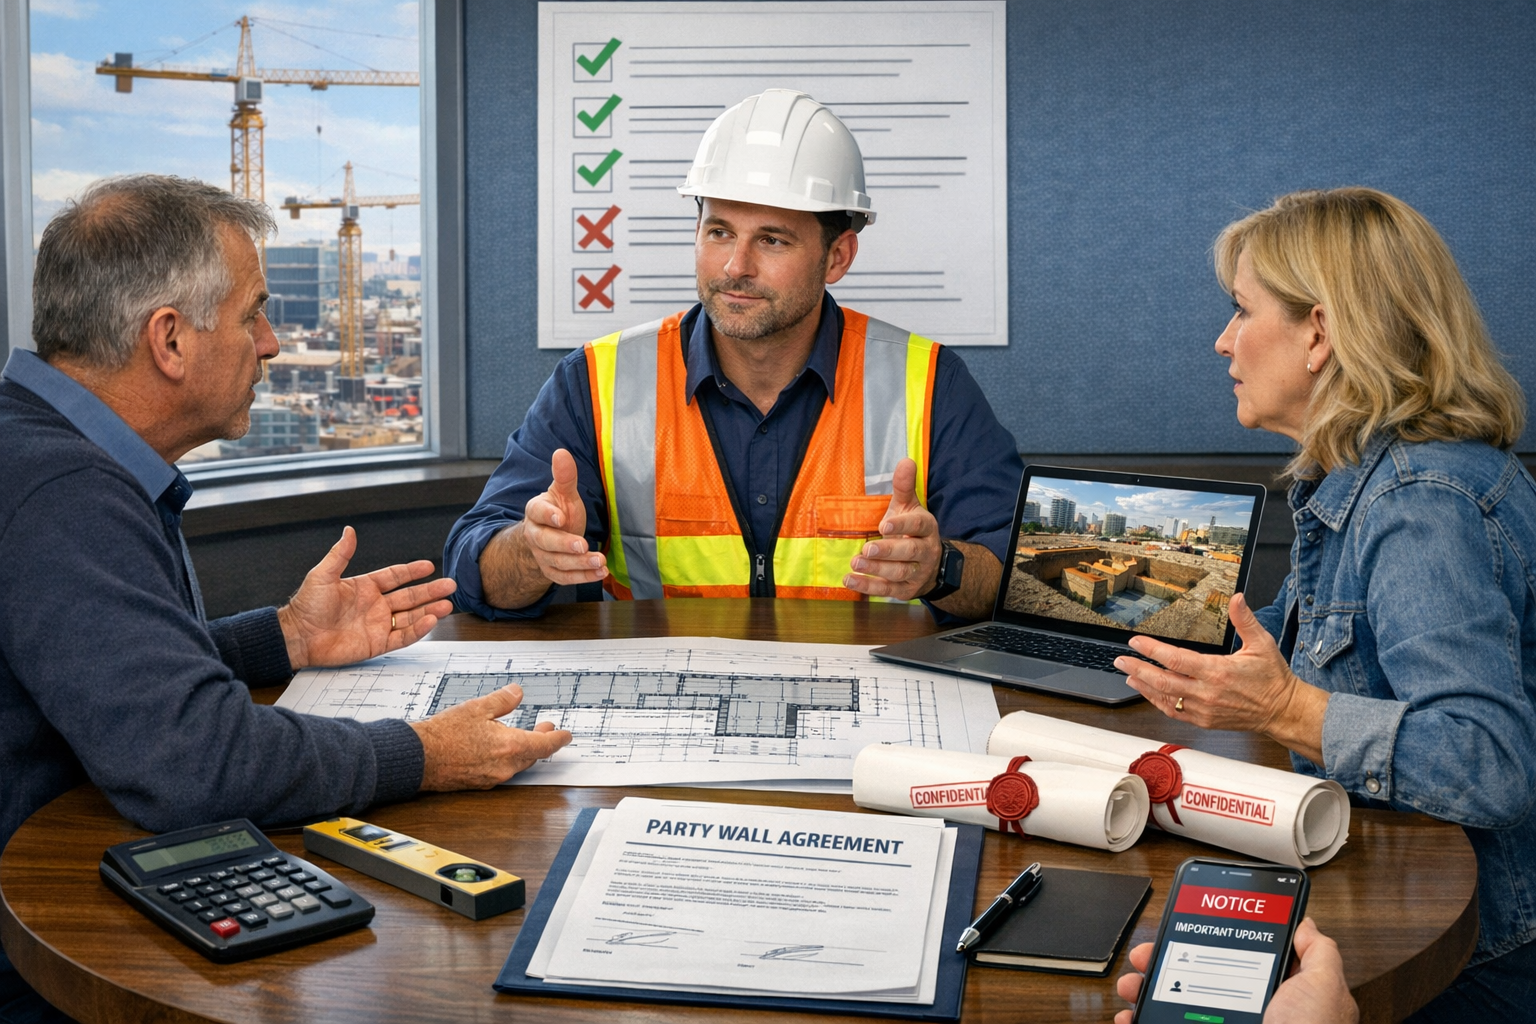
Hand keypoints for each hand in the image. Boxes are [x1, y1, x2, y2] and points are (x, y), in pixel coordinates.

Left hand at [277, 526, 456, 669]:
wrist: (298, 637)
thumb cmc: (306, 606)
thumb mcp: (323, 575)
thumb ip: (340, 554)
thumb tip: (349, 531)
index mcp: (365, 587)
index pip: (395, 576)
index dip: (412, 571)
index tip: (429, 566)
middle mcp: (375, 605)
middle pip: (410, 597)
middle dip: (430, 591)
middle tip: (450, 585)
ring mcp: (378, 625)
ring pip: (411, 616)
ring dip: (429, 610)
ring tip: (447, 604)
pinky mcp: (377, 644)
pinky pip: (403, 636)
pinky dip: (418, 630)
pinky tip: (430, 621)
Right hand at [411, 683, 573, 789]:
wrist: (418, 758)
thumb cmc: (443, 735)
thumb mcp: (476, 707)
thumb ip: (502, 700)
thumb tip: (517, 693)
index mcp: (509, 747)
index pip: (545, 745)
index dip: (558, 739)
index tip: (565, 735)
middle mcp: (504, 766)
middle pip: (532, 755)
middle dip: (541, 741)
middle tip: (544, 728)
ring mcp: (492, 777)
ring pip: (517, 764)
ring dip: (523, 749)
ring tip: (520, 734)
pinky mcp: (479, 783)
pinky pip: (501, 770)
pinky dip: (506, 757)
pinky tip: (497, 747)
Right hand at [521, 448, 606, 585]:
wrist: (553, 535)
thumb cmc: (560, 510)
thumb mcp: (565, 493)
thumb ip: (565, 476)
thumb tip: (561, 452)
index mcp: (535, 512)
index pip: (537, 513)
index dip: (548, 515)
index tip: (561, 518)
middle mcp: (535, 536)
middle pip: (545, 542)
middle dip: (564, 545)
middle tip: (583, 545)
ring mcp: (543, 556)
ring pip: (558, 563)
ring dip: (580, 564)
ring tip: (600, 562)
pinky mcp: (553, 572)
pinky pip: (566, 578)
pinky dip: (584, 577)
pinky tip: (601, 572)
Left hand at [843, 458, 941, 599]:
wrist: (930, 565)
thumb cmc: (912, 530)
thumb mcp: (909, 507)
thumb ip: (904, 486)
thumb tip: (905, 460)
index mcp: (926, 527)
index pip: (918, 524)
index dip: (902, 525)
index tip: (884, 525)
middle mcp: (925, 551)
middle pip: (909, 552)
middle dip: (888, 551)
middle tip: (867, 549)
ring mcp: (917, 572)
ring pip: (899, 572)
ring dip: (876, 569)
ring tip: (855, 563)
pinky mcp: (906, 590)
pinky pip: (888, 590)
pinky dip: (868, 587)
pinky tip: (850, 580)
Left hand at [1112, 593, 1327, 762]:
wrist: (1282, 710)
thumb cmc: (1272, 677)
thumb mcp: (1262, 643)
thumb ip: (1244, 620)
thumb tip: (1236, 598)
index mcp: (1218, 672)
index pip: (1176, 660)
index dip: (1153, 650)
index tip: (1136, 642)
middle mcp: (1207, 692)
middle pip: (1163, 681)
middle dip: (1138, 668)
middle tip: (1121, 659)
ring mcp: (1203, 709)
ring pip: (1165, 699)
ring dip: (1143, 686)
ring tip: (1129, 674)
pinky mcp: (1204, 720)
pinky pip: (1174, 712)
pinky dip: (1158, 702)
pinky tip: (1149, 693)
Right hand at [1114, 918, 1356, 1023]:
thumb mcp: (1324, 987)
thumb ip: (1319, 953)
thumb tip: (1306, 925)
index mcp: (1276, 996)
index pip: (1237, 960)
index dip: (1210, 941)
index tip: (1187, 928)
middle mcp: (1248, 1013)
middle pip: (1197, 979)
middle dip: (1166, 961)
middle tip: (1148, 953)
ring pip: (1175, 1003)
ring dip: (1147, 989)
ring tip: (1133, 984)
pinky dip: (1143, 1020)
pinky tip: (1133, 1016)